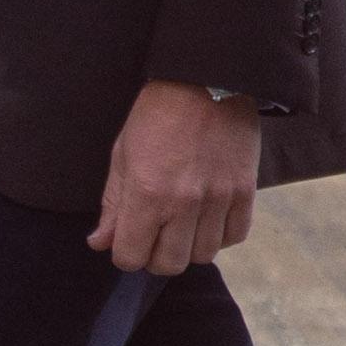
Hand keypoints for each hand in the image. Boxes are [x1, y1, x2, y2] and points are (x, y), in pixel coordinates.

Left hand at [88, 80, 259, 275]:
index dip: (124, 252)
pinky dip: (219, 235)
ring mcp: (218, 201)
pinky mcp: (245, 194)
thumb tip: (101, 242)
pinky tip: (207, 216)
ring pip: (203, 255)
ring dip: (188, 246)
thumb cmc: (157, 113)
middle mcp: (184, 204)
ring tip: (180, 222)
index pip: (131, 256)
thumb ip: (113, 203)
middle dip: (154, 256)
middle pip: (169, 264)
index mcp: (147, 193)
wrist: (205, 81)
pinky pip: (234, 238)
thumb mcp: (123, 152)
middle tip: (153, 234)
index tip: (126, 240)